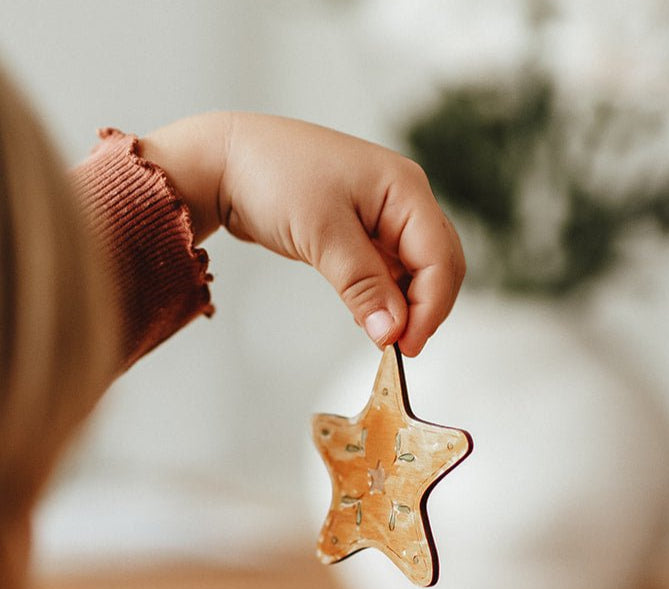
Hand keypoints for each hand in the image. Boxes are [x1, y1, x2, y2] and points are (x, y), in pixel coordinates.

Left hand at [138, 112, 464, 355]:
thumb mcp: (322, 235)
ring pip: (416, 271)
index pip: (440, 258)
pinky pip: (389, 270)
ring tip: (377, 334)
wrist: (228, 160)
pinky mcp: (363, 230)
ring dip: (404, 305)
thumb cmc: (273, 177)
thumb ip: (362, 285)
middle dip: (425, 309)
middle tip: (396, 348)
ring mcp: (384, 214)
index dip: (430, 307)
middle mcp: (403, 199)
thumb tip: (391, 331)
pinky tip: (363, 315)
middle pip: (438, 265)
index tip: (404, 347)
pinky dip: (384, 296)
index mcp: (405, 189)